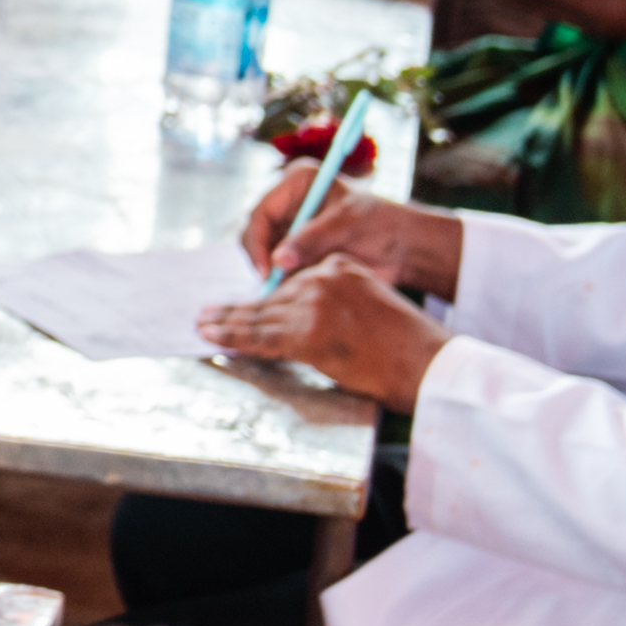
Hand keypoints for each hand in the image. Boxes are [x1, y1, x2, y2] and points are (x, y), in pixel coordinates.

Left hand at [195, 257, 450, 407]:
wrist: (422, 359)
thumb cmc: (403, 342)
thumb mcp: (366, 304)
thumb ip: (332, 302)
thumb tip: (300, 320)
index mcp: (337, 267)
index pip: (288, 283)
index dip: (260, 298)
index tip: (238, 303)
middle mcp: (322, 279)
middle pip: (270, 298)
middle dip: (235, 309)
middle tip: (207, 313)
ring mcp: (313, 305)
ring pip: (260, 316)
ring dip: (226, 323)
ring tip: (202, 325)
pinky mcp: (307, 333)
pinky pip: (262, 337)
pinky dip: (234, 338)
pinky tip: (214, 337)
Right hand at [241, 182, 462, 293]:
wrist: (402, 248)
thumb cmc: (381, 225)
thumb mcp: (346, 226)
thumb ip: (311, 240)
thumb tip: (278, 261)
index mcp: (297, 181)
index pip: (260, 213)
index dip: (258, 243)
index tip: (268, 271)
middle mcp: (288, 202)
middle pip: (255, 235)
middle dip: (263, 261)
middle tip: (275, 287)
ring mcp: (290, 228)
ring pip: (264, 256)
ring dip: (277, 273)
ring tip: (300, 285)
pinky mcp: (296, 250)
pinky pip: (278, 270)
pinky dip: (285, 281)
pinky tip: (303, 287)